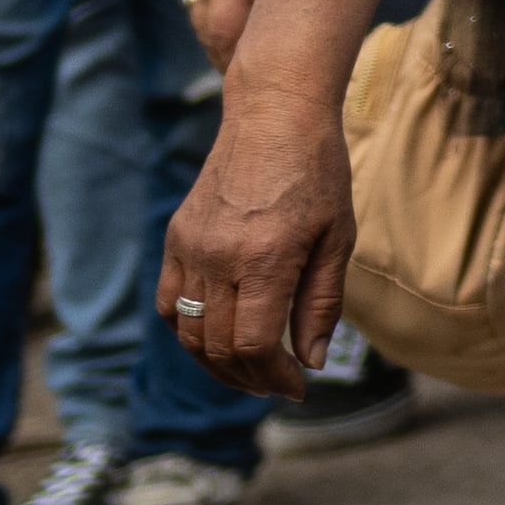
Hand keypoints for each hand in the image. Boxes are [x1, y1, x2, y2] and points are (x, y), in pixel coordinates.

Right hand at [164, 108, 356, 397]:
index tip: (298, 387)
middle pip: (218, 347)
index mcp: (264, 259)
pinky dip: (187, 332)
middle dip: (249, 378)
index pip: (255, 345)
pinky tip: (215, 340)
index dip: (275, 377)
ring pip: (187, 333)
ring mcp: (189, 249)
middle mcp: (218, 258)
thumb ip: (322, 303)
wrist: (273, 116)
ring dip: (216, 364)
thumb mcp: (337, 238)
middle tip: (276, 386)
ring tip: (249, 372)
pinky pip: (167, 303)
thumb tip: (312, 361)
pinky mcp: (175, 239)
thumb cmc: (318, 174)